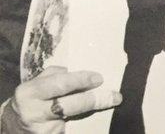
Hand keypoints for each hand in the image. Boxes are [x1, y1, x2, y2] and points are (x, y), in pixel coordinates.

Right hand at [1, 67, 120, 132]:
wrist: (15, 124)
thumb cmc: (33, 98)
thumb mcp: (38, 83)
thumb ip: (58, 75)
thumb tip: (84, 71)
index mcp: (29, 92)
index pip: (59, 84)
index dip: (81, 81)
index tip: (99, 78)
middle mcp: (34, 112)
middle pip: (69, 105)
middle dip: (94, 100)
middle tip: (113, 96)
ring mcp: (42, 129)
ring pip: (74, 118)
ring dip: (93, 110)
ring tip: (110, 102)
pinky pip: (72, 128)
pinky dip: (84, 121)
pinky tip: (95, 114)